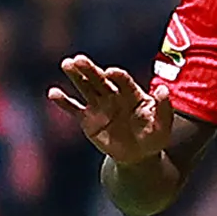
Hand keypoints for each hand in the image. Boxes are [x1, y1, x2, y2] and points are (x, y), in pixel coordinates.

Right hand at [47, 55, 177, 168]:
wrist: (139, 156)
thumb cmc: (154, 137)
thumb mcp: (163, 124)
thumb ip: (163, 107)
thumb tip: (163, 89)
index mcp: (132, 93)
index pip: (122, 81)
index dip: (117, 76)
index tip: (110, 72)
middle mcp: (114, 95)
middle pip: (100, 79)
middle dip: (90, 69)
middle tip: (79, 59)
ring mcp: (100, 106)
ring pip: (86, 88)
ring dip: (76, 76)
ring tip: (67, 64)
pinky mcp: (88, 120)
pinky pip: (74, 109)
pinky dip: (64, 101)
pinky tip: (53, 92)